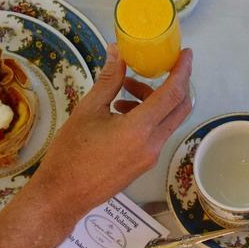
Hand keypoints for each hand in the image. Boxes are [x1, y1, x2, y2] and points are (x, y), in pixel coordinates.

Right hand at [27, 44, 192, 216]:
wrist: (63, 195)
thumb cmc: (71, 153)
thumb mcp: (88, 110)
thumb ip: (109, 80)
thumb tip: (117, 52)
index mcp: (140, 129)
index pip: (173, 94)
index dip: (182, 71)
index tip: (185, 54)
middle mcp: (152, 144)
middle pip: (180, 107)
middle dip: (176, 83)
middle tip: (164, 65)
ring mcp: (150, 156)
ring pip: (167, 120)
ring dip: (155, 100)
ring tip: (125, 90)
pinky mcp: (144, 164)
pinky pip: (156, 133)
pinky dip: (148, 117)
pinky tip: (120, 111)